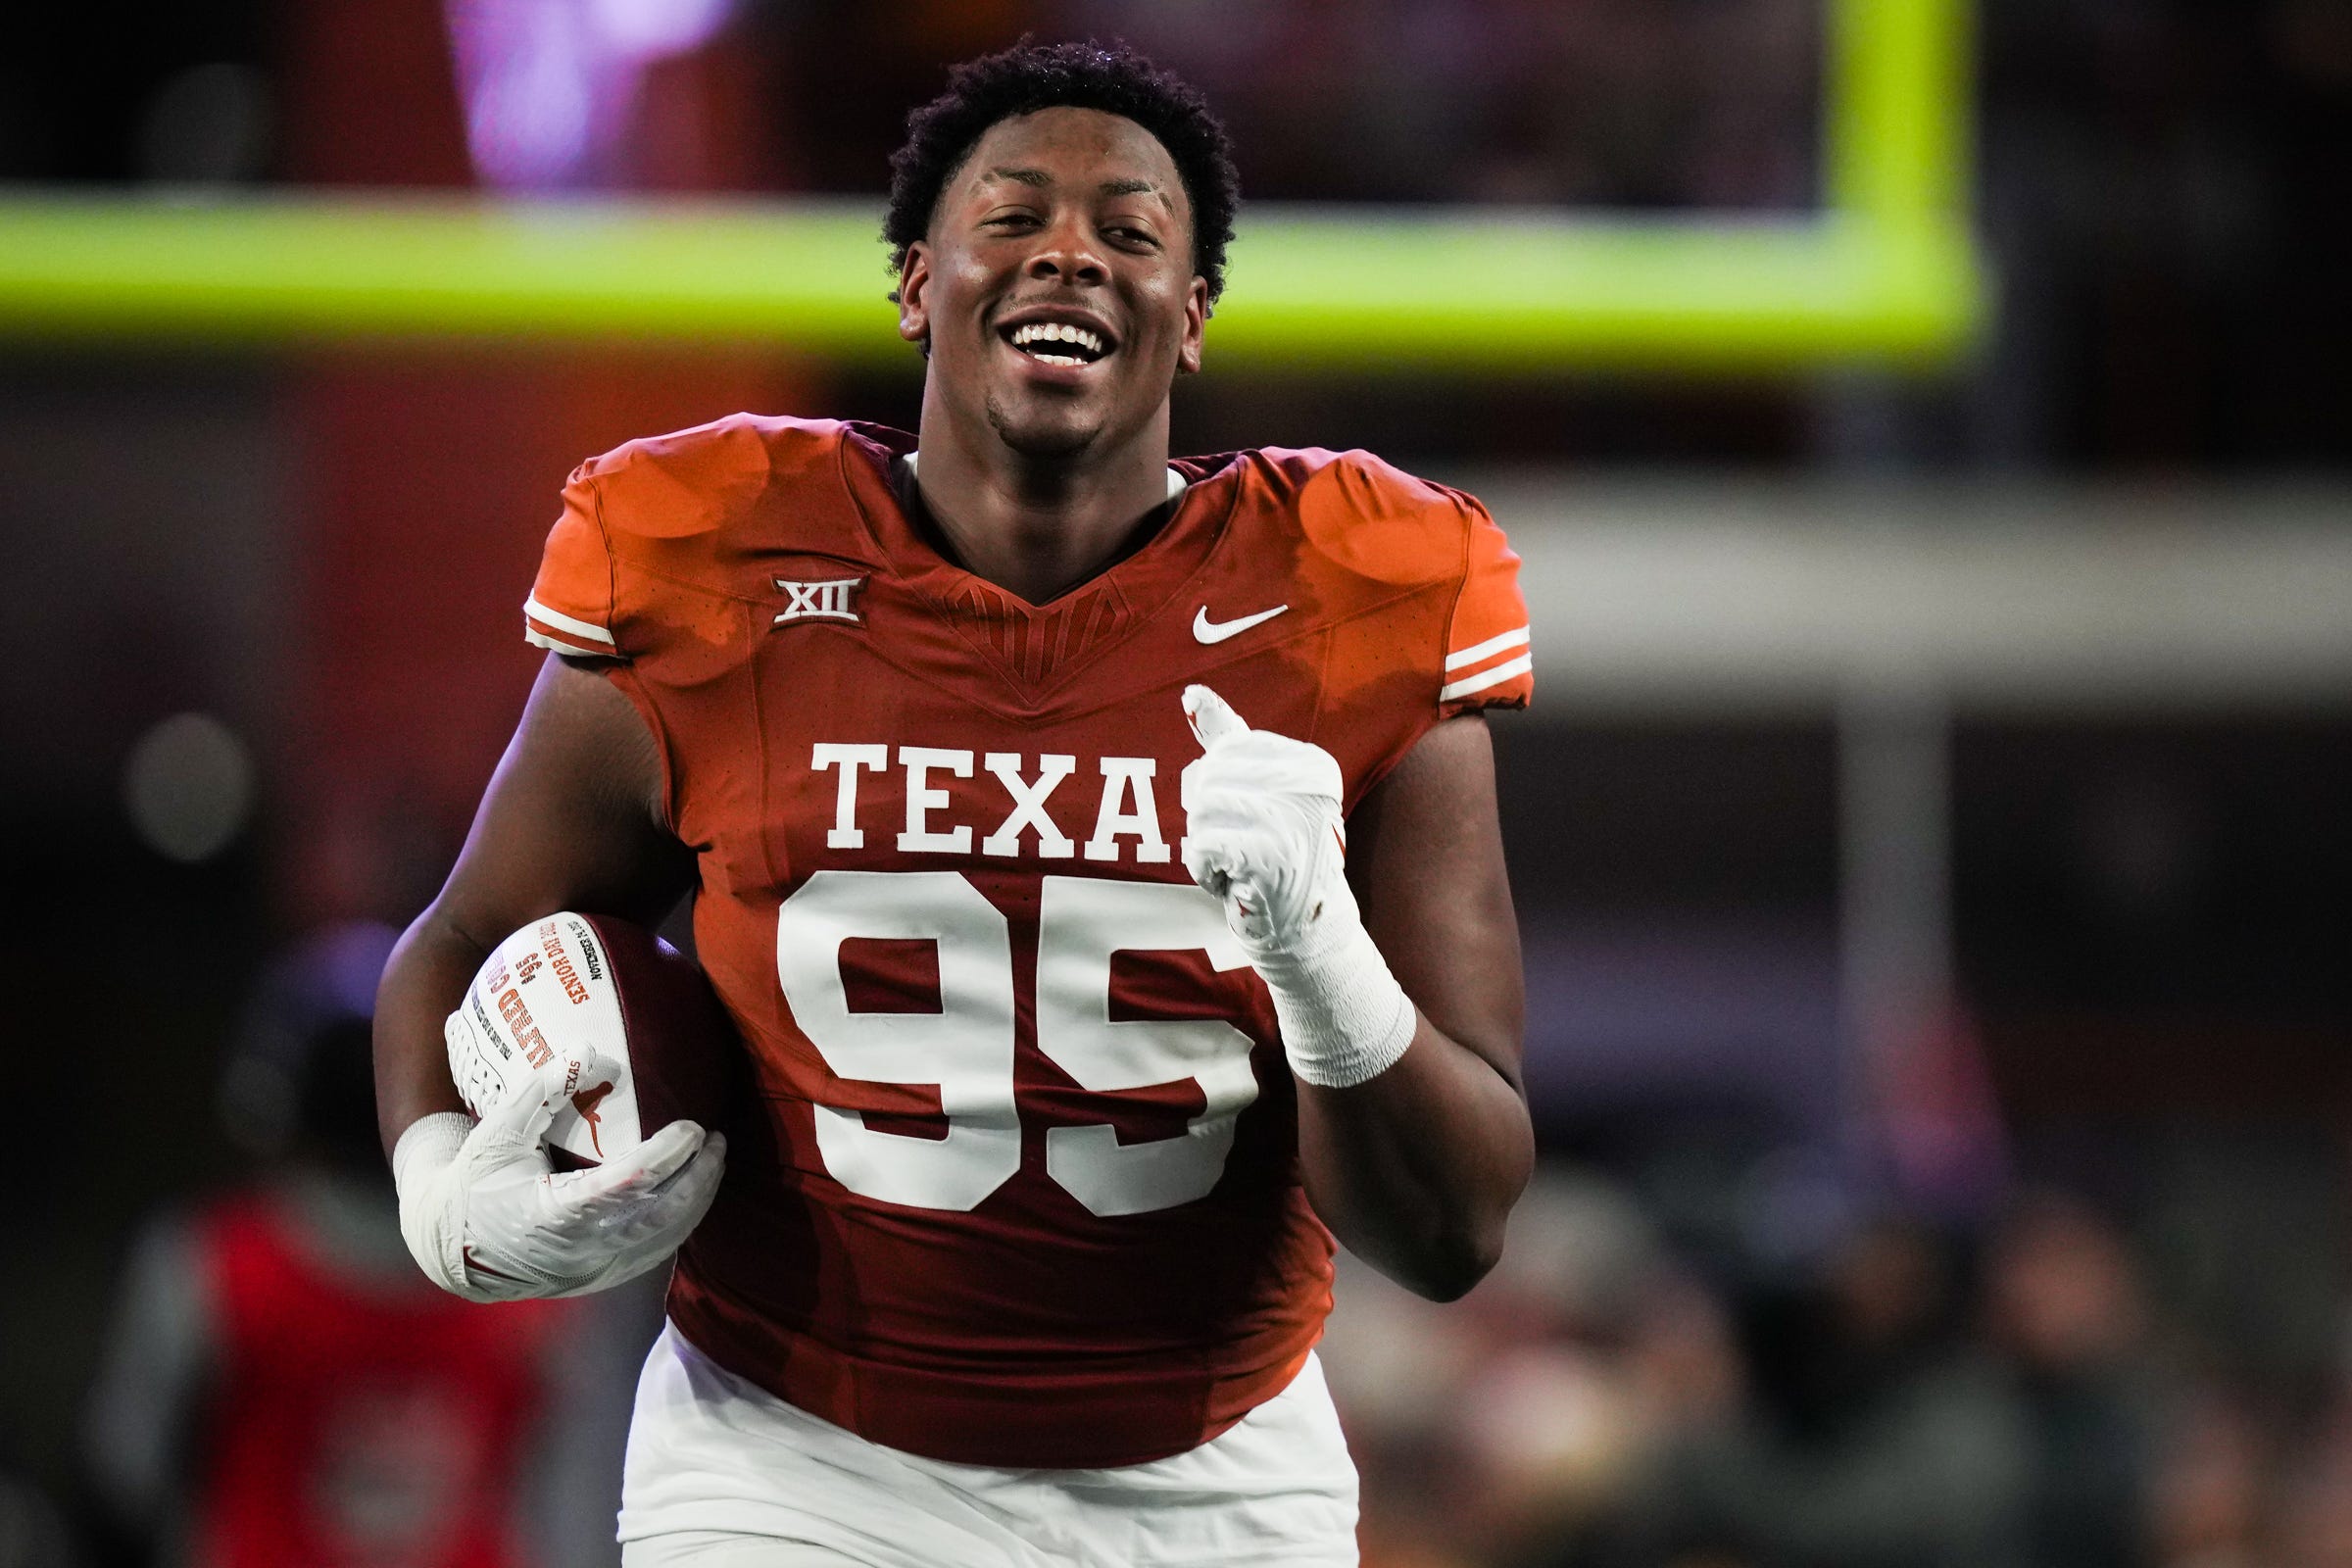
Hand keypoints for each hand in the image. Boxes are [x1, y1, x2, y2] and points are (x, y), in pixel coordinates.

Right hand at [394, 1069, 725, 1301]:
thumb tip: (585, 1050)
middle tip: (716, 1140)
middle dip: (698, 1177)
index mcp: (553, 1214)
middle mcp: (580, 1248)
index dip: (668, 1154)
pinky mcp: (602, 1278)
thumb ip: (540, 1092)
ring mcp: (594, 1268)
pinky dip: (681, 1223)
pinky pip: (656, 1253)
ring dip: (698, 1200)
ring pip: (665, 1239)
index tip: (692, 1127)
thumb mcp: (497, 1134)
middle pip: (660, 1215)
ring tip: (714, 1160)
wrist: (453, 1248)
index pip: (628, 1184)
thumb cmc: (475, 1183)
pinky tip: (693, 1193)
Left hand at [1178, 684, 1415, 1087]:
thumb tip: (1191, 694)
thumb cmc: (1279, 860)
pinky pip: (1199, 846)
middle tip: (1249, 851)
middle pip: (1208, 779)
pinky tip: (1235, 884)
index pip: (1226, 751)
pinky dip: (1205, 870)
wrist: (1307, 933)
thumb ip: (1229, 740)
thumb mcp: (1262, 790)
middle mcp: (1309, 784)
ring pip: (1199, 813)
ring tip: (1245, 868)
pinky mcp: (1269, 854)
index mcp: (1312, 762)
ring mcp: (1291, 819)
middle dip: (1212, 821)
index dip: (1223, 791)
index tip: (1259, 823)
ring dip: (1208, 848)